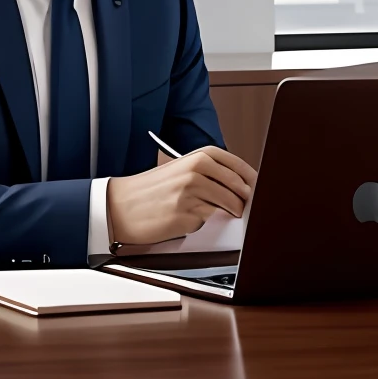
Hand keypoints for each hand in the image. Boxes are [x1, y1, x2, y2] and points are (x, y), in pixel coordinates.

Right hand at [106, 145, 257, 246]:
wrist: (120, 206)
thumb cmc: (150, 189)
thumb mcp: (181, 170)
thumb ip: (209, 173)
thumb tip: (241, 185)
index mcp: (199, 156)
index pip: (239, 167)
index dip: (252, 180)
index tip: (257, 189)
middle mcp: (198, 171)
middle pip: (240, 187)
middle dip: (246, 200)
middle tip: (244, 206)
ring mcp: (193, 193)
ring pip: (229, 206)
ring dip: (229, 213)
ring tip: (216, 212)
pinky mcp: (187, 215)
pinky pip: (208, 220)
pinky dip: (204, 222)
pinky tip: (189, 218)